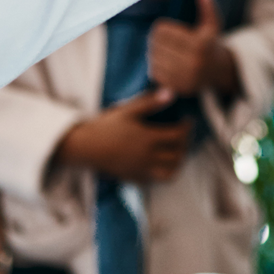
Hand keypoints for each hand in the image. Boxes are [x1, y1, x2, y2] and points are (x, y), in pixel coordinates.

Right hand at [53, 88, 190, 183]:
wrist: (85, 147)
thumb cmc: (106, 126)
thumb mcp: (128, 110)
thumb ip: (150, 102)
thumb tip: (171, 93)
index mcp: (148, 138)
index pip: (179, 136)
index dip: (188, 128)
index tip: (188, 121)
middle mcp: (148, 157)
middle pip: (178, 155)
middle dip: (185, 145)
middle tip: (183, 135)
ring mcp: (142, 170)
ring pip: (171, 173)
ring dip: (178, 162)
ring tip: (176, 151)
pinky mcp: (135, 179)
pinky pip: (156, 180)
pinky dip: (164, 173)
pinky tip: (160, 161)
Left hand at [148, 0, 239, 97]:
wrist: (219, 72)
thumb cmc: (211, 42)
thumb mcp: (212, 24)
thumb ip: (207, 6)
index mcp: (200, 44)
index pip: (163, 32)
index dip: (160, 28)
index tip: (162, 28)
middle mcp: (194, 62)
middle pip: (156, 46)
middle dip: (155, 41)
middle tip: (158, 39)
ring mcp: (187, 77)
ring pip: (154, 61)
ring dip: (153, 54)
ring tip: (158, 49)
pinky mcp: (180, 88)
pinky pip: (155, 75)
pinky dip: (154, 67)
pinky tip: (161, 61)